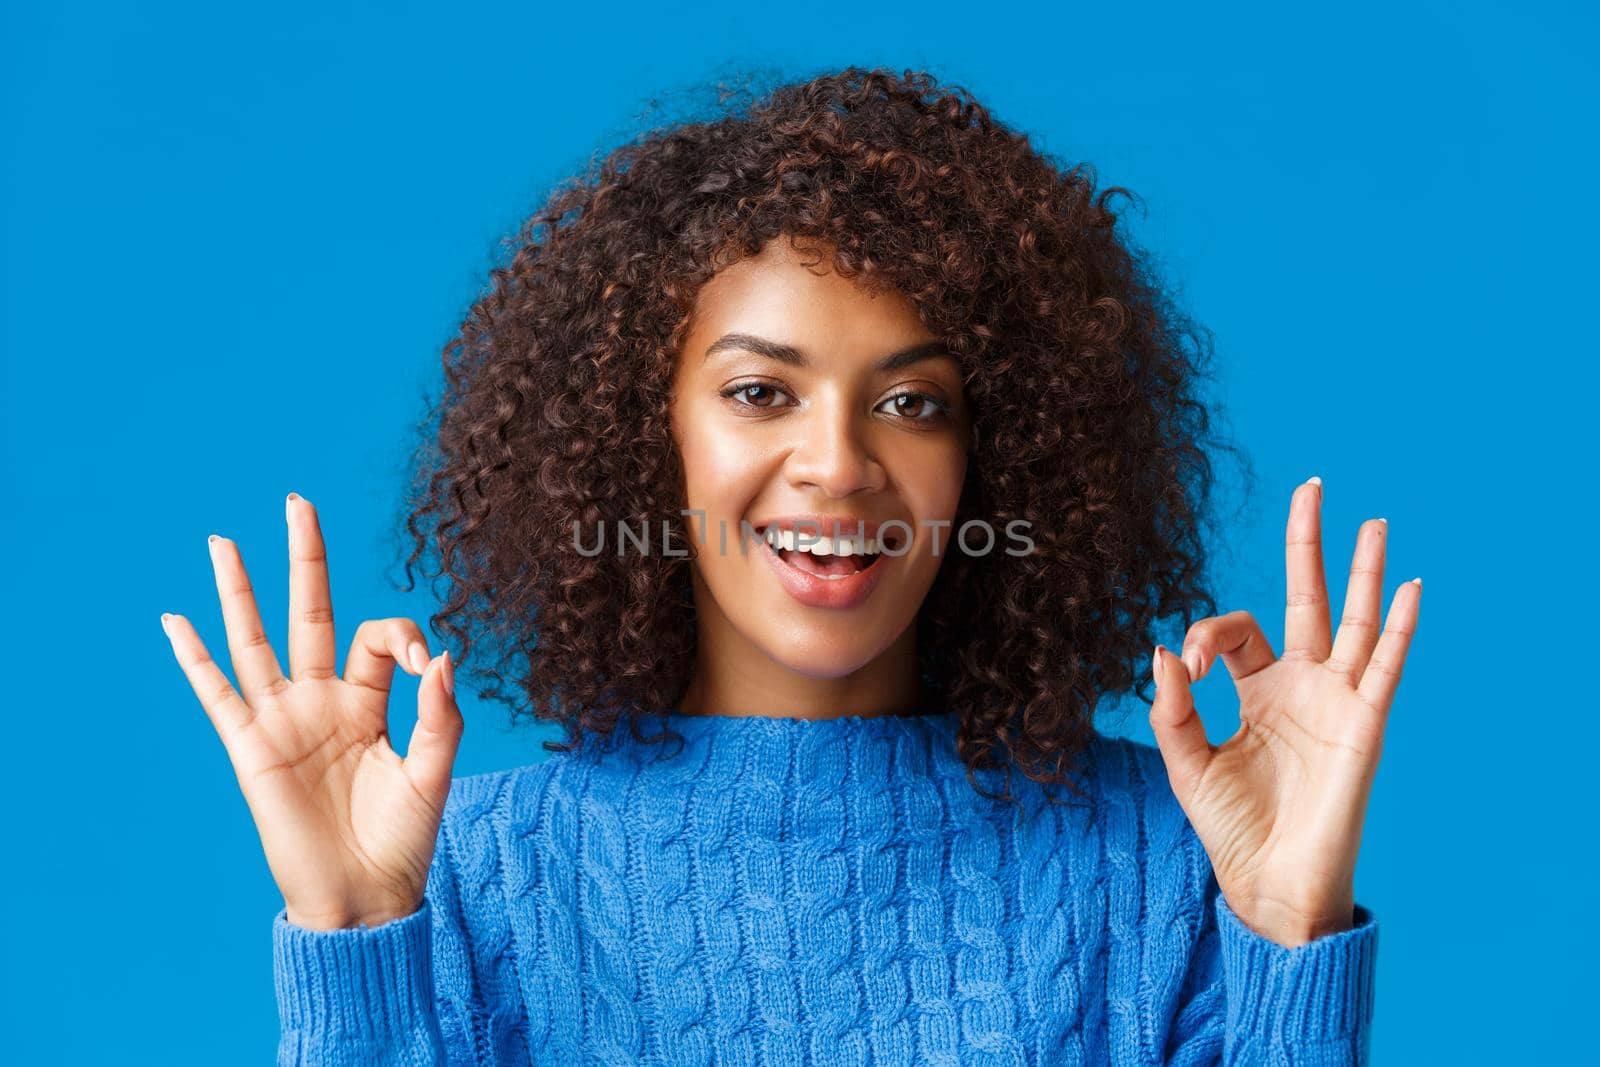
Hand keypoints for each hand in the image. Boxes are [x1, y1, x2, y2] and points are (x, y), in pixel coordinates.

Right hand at [160, 493, 463, 930]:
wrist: (367, 896)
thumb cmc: (405, 838)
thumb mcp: (435, 772)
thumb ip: (441, 715)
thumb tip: (442, 654)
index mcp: (372, 701)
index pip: (380, 638)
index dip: (403, 635)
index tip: (425, 663)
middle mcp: (324, 700)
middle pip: (312, 613)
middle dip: (305, 558)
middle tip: (298, 500)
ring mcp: (284, 720)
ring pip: (257, 641)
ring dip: (240, 591)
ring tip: (222, 541)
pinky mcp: (252, 748)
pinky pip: (218, 694)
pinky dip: (194, 658)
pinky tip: (175, 621)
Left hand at [1148, 477, 1419, 947]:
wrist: (1268, 879)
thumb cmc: (1229, 824)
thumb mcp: (1185, 760)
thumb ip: (1172, 707)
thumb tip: (1161, 649)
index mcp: (1256, 690)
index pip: (1236, 631)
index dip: (1207, 635)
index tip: (1188, 668)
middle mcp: (1300, 684)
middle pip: (1306, 598)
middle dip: (1307, 543)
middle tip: (1312, 485)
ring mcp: (1335, 700)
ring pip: (1353, 619)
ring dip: (1363, 571)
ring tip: (1373, 521)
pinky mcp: (1363, 723)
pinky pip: (1384, 666)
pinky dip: (1397, 628)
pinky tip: (1409, 587)